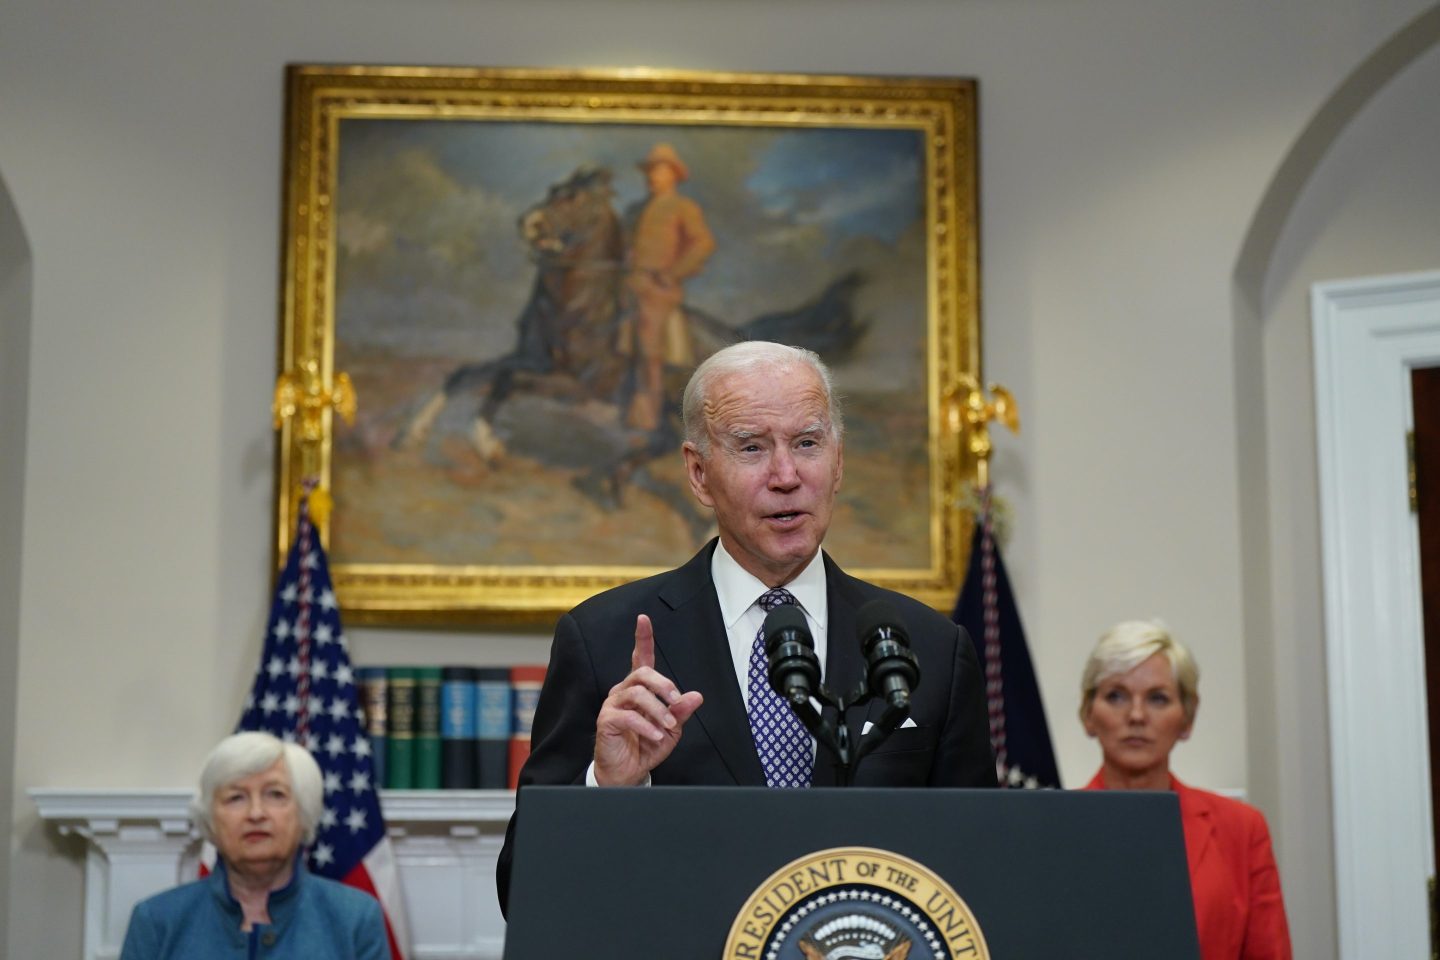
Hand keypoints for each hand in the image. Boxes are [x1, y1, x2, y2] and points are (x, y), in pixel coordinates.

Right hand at [593, 615, 702, 785]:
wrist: (628, 773)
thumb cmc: (646, 746)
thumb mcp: (671, 730)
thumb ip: (680, 712)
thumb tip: (696, 696)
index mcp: (639, 689)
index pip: (640, 658)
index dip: (642, 638)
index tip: (643, 619)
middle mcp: (624, 692)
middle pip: (642, 673)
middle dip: (664, 685)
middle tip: (676, 702)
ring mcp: (613, 705)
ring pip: (637, 693)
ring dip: (658, 709)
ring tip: (668, 726)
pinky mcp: (606, 721)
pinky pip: (628, 716)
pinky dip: (646, 726)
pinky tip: (656, 736)